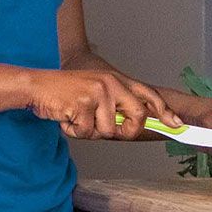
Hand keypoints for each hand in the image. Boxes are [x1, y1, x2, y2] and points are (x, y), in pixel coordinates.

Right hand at [27, 70, 181, 139]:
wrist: (36, 86)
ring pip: (109, 130)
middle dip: (126, 132)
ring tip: (76, 118)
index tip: (176, 124)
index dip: (164, 111)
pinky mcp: (84, 104)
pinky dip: (75, 131)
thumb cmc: (64, 93)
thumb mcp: (95, 93)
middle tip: (106, 131)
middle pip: (138, 116)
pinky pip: (88, 132)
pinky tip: (66, 118)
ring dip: (90, 131)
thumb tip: (132, 128)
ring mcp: (98, 92)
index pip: (148, 94)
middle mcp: (111, 83)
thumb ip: (115, 106)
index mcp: (115, 79)